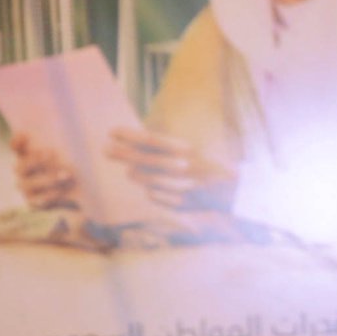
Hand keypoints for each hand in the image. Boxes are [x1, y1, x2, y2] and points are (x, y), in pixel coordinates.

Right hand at [10, 132, 80, 208]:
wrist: (84, 195)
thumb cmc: (78, 167)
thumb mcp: (77, 153)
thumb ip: (74, 142)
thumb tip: (90, 129)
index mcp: (31, 155)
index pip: (17, 147)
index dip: (18, 141)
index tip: (26, 134)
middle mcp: (25, 172)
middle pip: (21, 166)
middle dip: (34, 160)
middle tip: (51, 153)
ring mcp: (28, 188)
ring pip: (27, 184)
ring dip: (46, 178)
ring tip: (66, 175)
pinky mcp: (34, 203)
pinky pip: (35, 201)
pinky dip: (47, 196)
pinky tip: (60, 192)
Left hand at [106, 127, 235, 212]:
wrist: (231, 191)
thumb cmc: (203, 166)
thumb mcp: (187, 152)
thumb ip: (162, 148)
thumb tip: (132, 139)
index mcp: (185, 150)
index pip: (151, 139)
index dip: (129, 135)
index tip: (112, 131)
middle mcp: (182, 167)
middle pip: (144, 158)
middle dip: (122, 153)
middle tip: (105, 149)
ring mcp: (180, 186)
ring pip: (145, 179)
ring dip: (135, 173)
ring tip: (130, 170)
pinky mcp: (179, 204)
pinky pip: (154, 195)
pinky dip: (153, 191)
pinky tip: (155, 188)